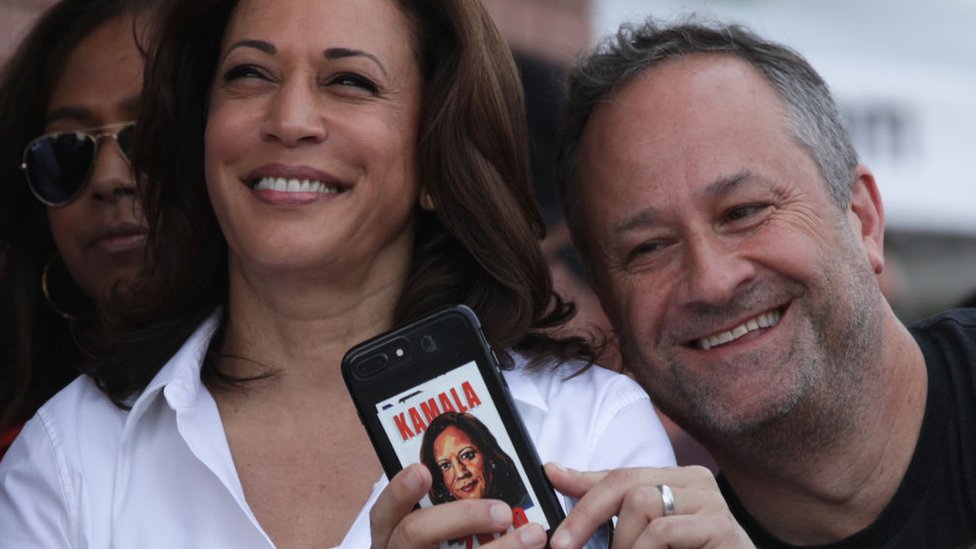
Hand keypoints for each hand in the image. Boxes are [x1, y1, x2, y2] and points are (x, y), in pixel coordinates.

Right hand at [370, 463, 548, 547]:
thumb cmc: (437, 544)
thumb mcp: (429, 525)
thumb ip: (445, 504)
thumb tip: (488, 468)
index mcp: (389, 535)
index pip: (384, 511)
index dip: (401, 490)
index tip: (423, 471)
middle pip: (416, 534)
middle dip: (461, 517)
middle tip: (502, 511)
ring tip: (534, 536)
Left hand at [545, 463, 753, 548]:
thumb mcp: (644, 536)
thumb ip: (609, 509)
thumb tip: (557, 473)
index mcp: (678, 480)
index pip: (620, 474)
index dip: (582, 481)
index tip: (549, 478)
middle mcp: (696, 482)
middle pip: (626, 484)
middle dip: (586, 515)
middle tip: (564, 544)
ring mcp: (712, 502)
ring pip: (641, 503)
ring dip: (624, 543)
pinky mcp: (721, 526)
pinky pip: (663, 530)